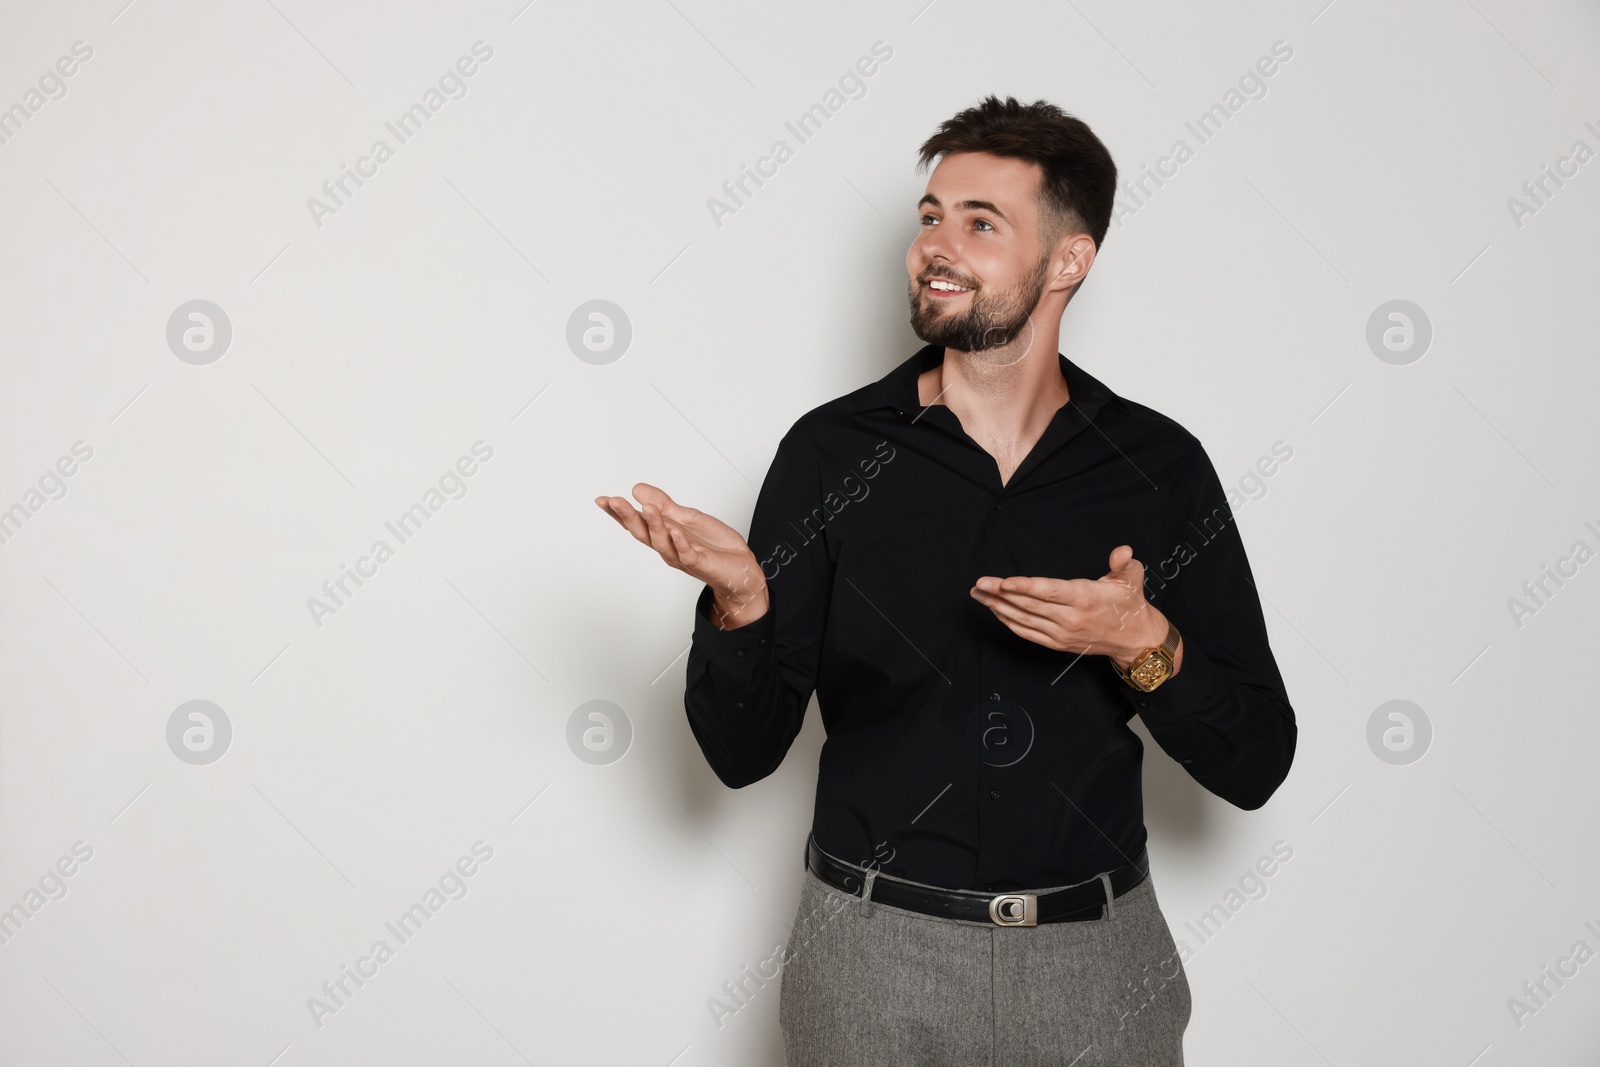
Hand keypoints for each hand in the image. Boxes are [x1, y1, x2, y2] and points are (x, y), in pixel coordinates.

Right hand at [595, 482, 768, 628]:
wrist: (741, 567)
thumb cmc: (714, 545)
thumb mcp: (687, 517)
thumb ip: (664, 505)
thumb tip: (637, 488)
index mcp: (664, 535)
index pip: (636, 522)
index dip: (618, 513)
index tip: (603, 500)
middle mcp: (668, 547)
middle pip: (642, 532)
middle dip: (627, 517)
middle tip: (615, 501)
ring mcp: (682, 556)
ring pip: (662, 542)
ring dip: (654, 525)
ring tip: (647, 508)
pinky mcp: (700, 563)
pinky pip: (687, 554)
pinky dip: (680, 542)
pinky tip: (675, 531)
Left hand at [970, 545, 1181, 672]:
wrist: (1134, 639)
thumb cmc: (1128, 604)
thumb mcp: (1131, 579)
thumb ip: (1124, 563)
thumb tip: (1122, 550)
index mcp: (1085, 598)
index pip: (1049, 592)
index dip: (1024, 587)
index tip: (1003, 582)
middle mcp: (1070, 618)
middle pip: (1029, 605)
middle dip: (1000, 594)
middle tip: (979, 584)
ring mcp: (1062, 633)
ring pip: (1024, 620)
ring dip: (998, 606)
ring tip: (979, 594)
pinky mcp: (1057, 644)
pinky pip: (1027, 633)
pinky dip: (1008, 622)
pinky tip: (995, 610)